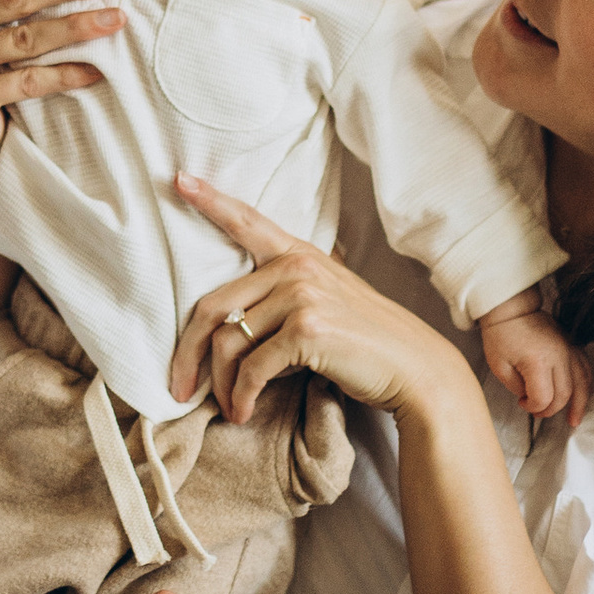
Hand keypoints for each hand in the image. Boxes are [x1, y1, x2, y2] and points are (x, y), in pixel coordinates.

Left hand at [167, 173, 464, 422]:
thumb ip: (286, 298)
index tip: (178, 180)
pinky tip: (243, 412)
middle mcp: (297, 267)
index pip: (247, 222)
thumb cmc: (367, 344)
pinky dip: (241, 397)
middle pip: (214, 306)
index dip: (210, 201)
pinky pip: (252, 369)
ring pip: (228, 342)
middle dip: (187, 352)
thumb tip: (233, 329)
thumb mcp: (328, 303)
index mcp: (300, 255)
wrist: (415, 369)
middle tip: (178, 385)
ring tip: (226, 407)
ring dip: (219, 385)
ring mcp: (302, 295)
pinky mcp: (306, 330)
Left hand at [479, 293, 591, 428]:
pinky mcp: (571, 345)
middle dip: (550, 409)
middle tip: (537, 411)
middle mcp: (558, 356)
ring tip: (573, 420)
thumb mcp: (499, 366)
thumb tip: (530, 397)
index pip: (543, 398)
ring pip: (581, 383)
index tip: (522, 403)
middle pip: (563, 394)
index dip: (532, 407)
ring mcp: (568, 350)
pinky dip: (585, 385)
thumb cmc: (502, 334)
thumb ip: (516, 387)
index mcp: (538, 362)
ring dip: (579, 404)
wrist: (513, 309)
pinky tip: (580, 396)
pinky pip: (585, 368)